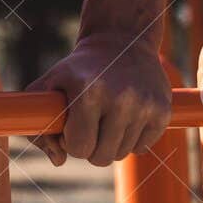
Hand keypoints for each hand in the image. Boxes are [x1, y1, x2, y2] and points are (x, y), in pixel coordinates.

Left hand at [26, 33, 170, 167]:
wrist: (122, 41)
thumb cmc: (80, 69)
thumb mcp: (50, 86)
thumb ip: (39, 127)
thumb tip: (58, 161)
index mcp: (89, 92)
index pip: (78, 148)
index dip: (71, 141)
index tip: (72, 125)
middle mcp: (121, 99)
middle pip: (101, 158)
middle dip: (90, 147)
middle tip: (89, 124)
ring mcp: (145, 105)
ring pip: (121, 154)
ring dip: (110, 142)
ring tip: (107, 116)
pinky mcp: (163, 111)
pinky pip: (142, 148)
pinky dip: (131, 139)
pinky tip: (126, 115)